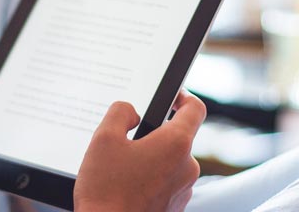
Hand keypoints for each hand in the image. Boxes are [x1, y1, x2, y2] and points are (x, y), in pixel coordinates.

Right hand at [74, 90, 205, 211]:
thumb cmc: (106, 191)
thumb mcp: (103, 139)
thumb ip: (120, 112)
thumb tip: (132, 112)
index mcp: (176, 144)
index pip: (195, 109)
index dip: (183, 97)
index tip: (172, 97)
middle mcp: (187, 167)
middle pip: (177, 137)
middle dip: (153, 135)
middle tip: (125, 142)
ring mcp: (183, 190)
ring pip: (170, 162)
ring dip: (151, 159)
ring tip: (122, 169)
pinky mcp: (175, 207)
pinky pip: (167, 183)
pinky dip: (151, 179)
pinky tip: (127, 186)